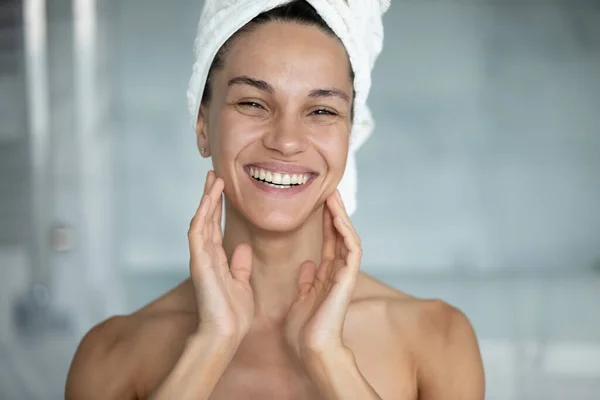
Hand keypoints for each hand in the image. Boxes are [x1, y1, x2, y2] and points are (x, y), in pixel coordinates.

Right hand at [188, 171, 253, 344]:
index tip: (222, 186)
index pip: (215, 226)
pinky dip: (202, 215)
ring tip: (213, 179)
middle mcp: (206, 255)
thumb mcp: (241, 283)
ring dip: (206, 199)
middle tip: (214, 174)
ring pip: (200, 221)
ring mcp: (201, 258)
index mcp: (216, 259)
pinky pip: (198, 233)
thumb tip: (241, 248)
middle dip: (210, 196)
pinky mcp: (199, 263)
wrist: (226, 333)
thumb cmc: (233, 314)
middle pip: (206, 218)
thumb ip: (239, 265)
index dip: (218, 206)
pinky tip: (208, 200)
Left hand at [284, 190, 361, 360]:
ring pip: (347, 238)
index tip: (318, 203)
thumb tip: (308, 264)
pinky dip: (345, 231)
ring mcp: (344, 275)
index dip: (324, 222)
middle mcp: (338, 272)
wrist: (311, 349)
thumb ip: (307, 281)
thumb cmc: (305, 330)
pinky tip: (337, 216)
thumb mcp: (302, 298)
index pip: (328, 242)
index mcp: (326, 276)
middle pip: (339, 235)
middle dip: (334, 212)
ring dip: (341, 216)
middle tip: (329, 190)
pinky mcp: (347, 279)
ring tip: (333, 196)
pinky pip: (351, 249)